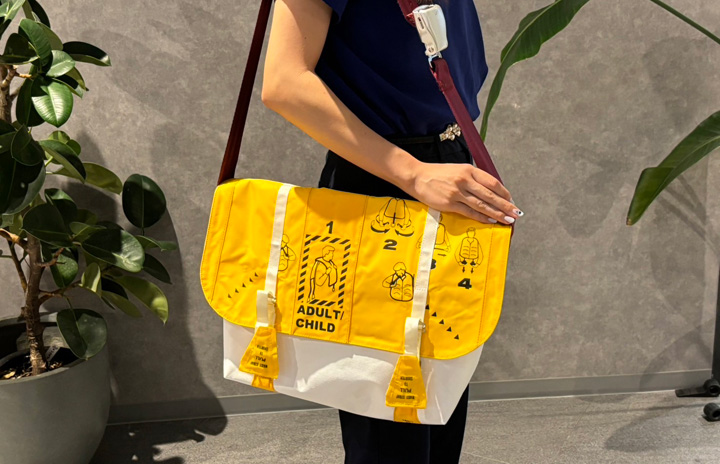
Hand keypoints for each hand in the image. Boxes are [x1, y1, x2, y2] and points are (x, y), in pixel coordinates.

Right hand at [404, 162, 521, 224]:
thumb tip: (489, 191)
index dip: (504, 193)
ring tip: (508, 220)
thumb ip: (472, 179)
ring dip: (497, 213)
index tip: (511, 200)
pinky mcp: (449, 203)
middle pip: (490, 195)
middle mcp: (464, 180)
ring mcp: (457, 192)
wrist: (417, 176)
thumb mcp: (458, 170)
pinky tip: (490, 221)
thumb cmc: (438, 174)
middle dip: (505, 205)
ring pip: (482, 204)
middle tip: (516, 213)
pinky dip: (481, 217)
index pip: (492, 182)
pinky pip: (469, 212)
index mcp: (469, 170)